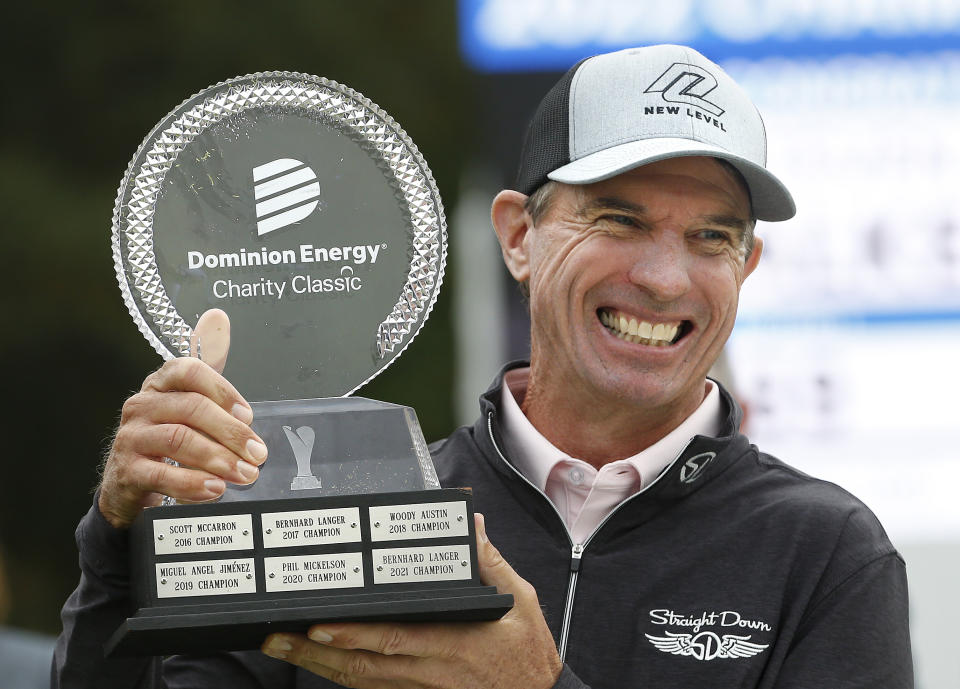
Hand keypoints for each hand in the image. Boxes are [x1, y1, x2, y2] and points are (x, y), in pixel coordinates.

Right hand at [98, 311, 266, 528]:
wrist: (129, 483)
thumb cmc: (168, 437)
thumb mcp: (190, 400)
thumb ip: (209, 364)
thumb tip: (217, 317)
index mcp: (162, 384)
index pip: (189, 370)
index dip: (223, 391)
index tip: (249, 415)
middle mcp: (142, 405)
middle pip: (191, 409)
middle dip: (231, 433)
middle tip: (257, 454)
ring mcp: (131, 437)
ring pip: (178, 440)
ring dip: (217, 458)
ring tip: (243, 474)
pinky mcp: (126, 471)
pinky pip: (160, 474)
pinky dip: (192, 483)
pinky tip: (214, 489)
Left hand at [261, 514, 562, 688]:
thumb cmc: (528, 654)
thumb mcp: (521, 602)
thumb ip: (490, 562)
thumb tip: (472, 525)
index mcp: (453, 642)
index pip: (394, 638)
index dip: (354, 635)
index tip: (320, 623)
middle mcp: (430, 670)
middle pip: (362, 665)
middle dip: (316, 652)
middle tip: (277, 636)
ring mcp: (421, 688)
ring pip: (361, 681)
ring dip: (319, 665)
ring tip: (284, 646)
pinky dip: (342, 677)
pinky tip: (319, 664)